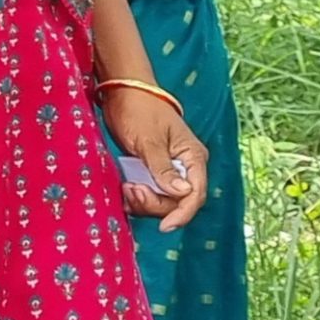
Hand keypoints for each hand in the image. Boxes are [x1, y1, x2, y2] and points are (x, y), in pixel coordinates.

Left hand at [102, 86, 209, 230]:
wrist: (124, 92)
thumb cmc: (139, 110)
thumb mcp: (149, 140)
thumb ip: (164, 169)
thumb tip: (183, 194)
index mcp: (192, 157)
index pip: (195, 194)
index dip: (182, 214)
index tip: (164, 227)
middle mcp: (185, 167)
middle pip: (178, 202)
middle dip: (154, 204)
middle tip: (132, 190)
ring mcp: (170, 170)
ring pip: (163, 201)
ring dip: (144, 201)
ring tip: (127, 187)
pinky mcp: (154, 170)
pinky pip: (151, 193)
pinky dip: (138, 197)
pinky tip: (126, 189)